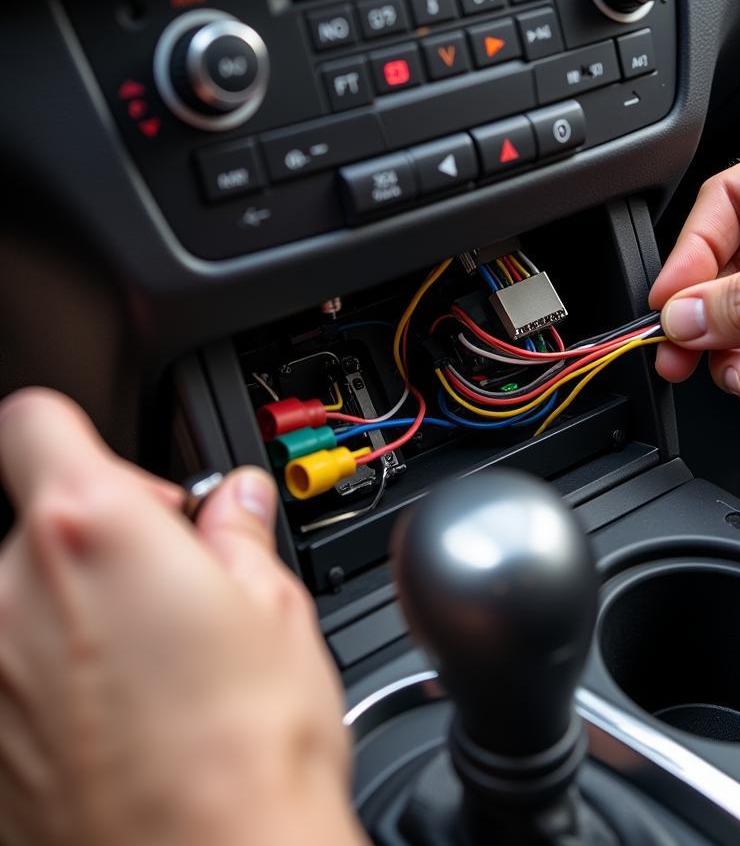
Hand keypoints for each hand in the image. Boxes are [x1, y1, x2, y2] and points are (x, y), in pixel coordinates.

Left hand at [0, 388, 366, 845]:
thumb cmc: (246, 754)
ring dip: (79, 608)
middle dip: (107, 535)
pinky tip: (123, 720)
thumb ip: (238, 536)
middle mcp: (11, 594)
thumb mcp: (275, 612)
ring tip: (156, 665)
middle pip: (42, 518)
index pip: (35, 424)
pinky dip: (53, 675)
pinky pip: (11, 671)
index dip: (80, 435)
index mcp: (94, 533)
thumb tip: (235, 505)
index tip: (129, 477)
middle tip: (179, 585)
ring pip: (25, 598)